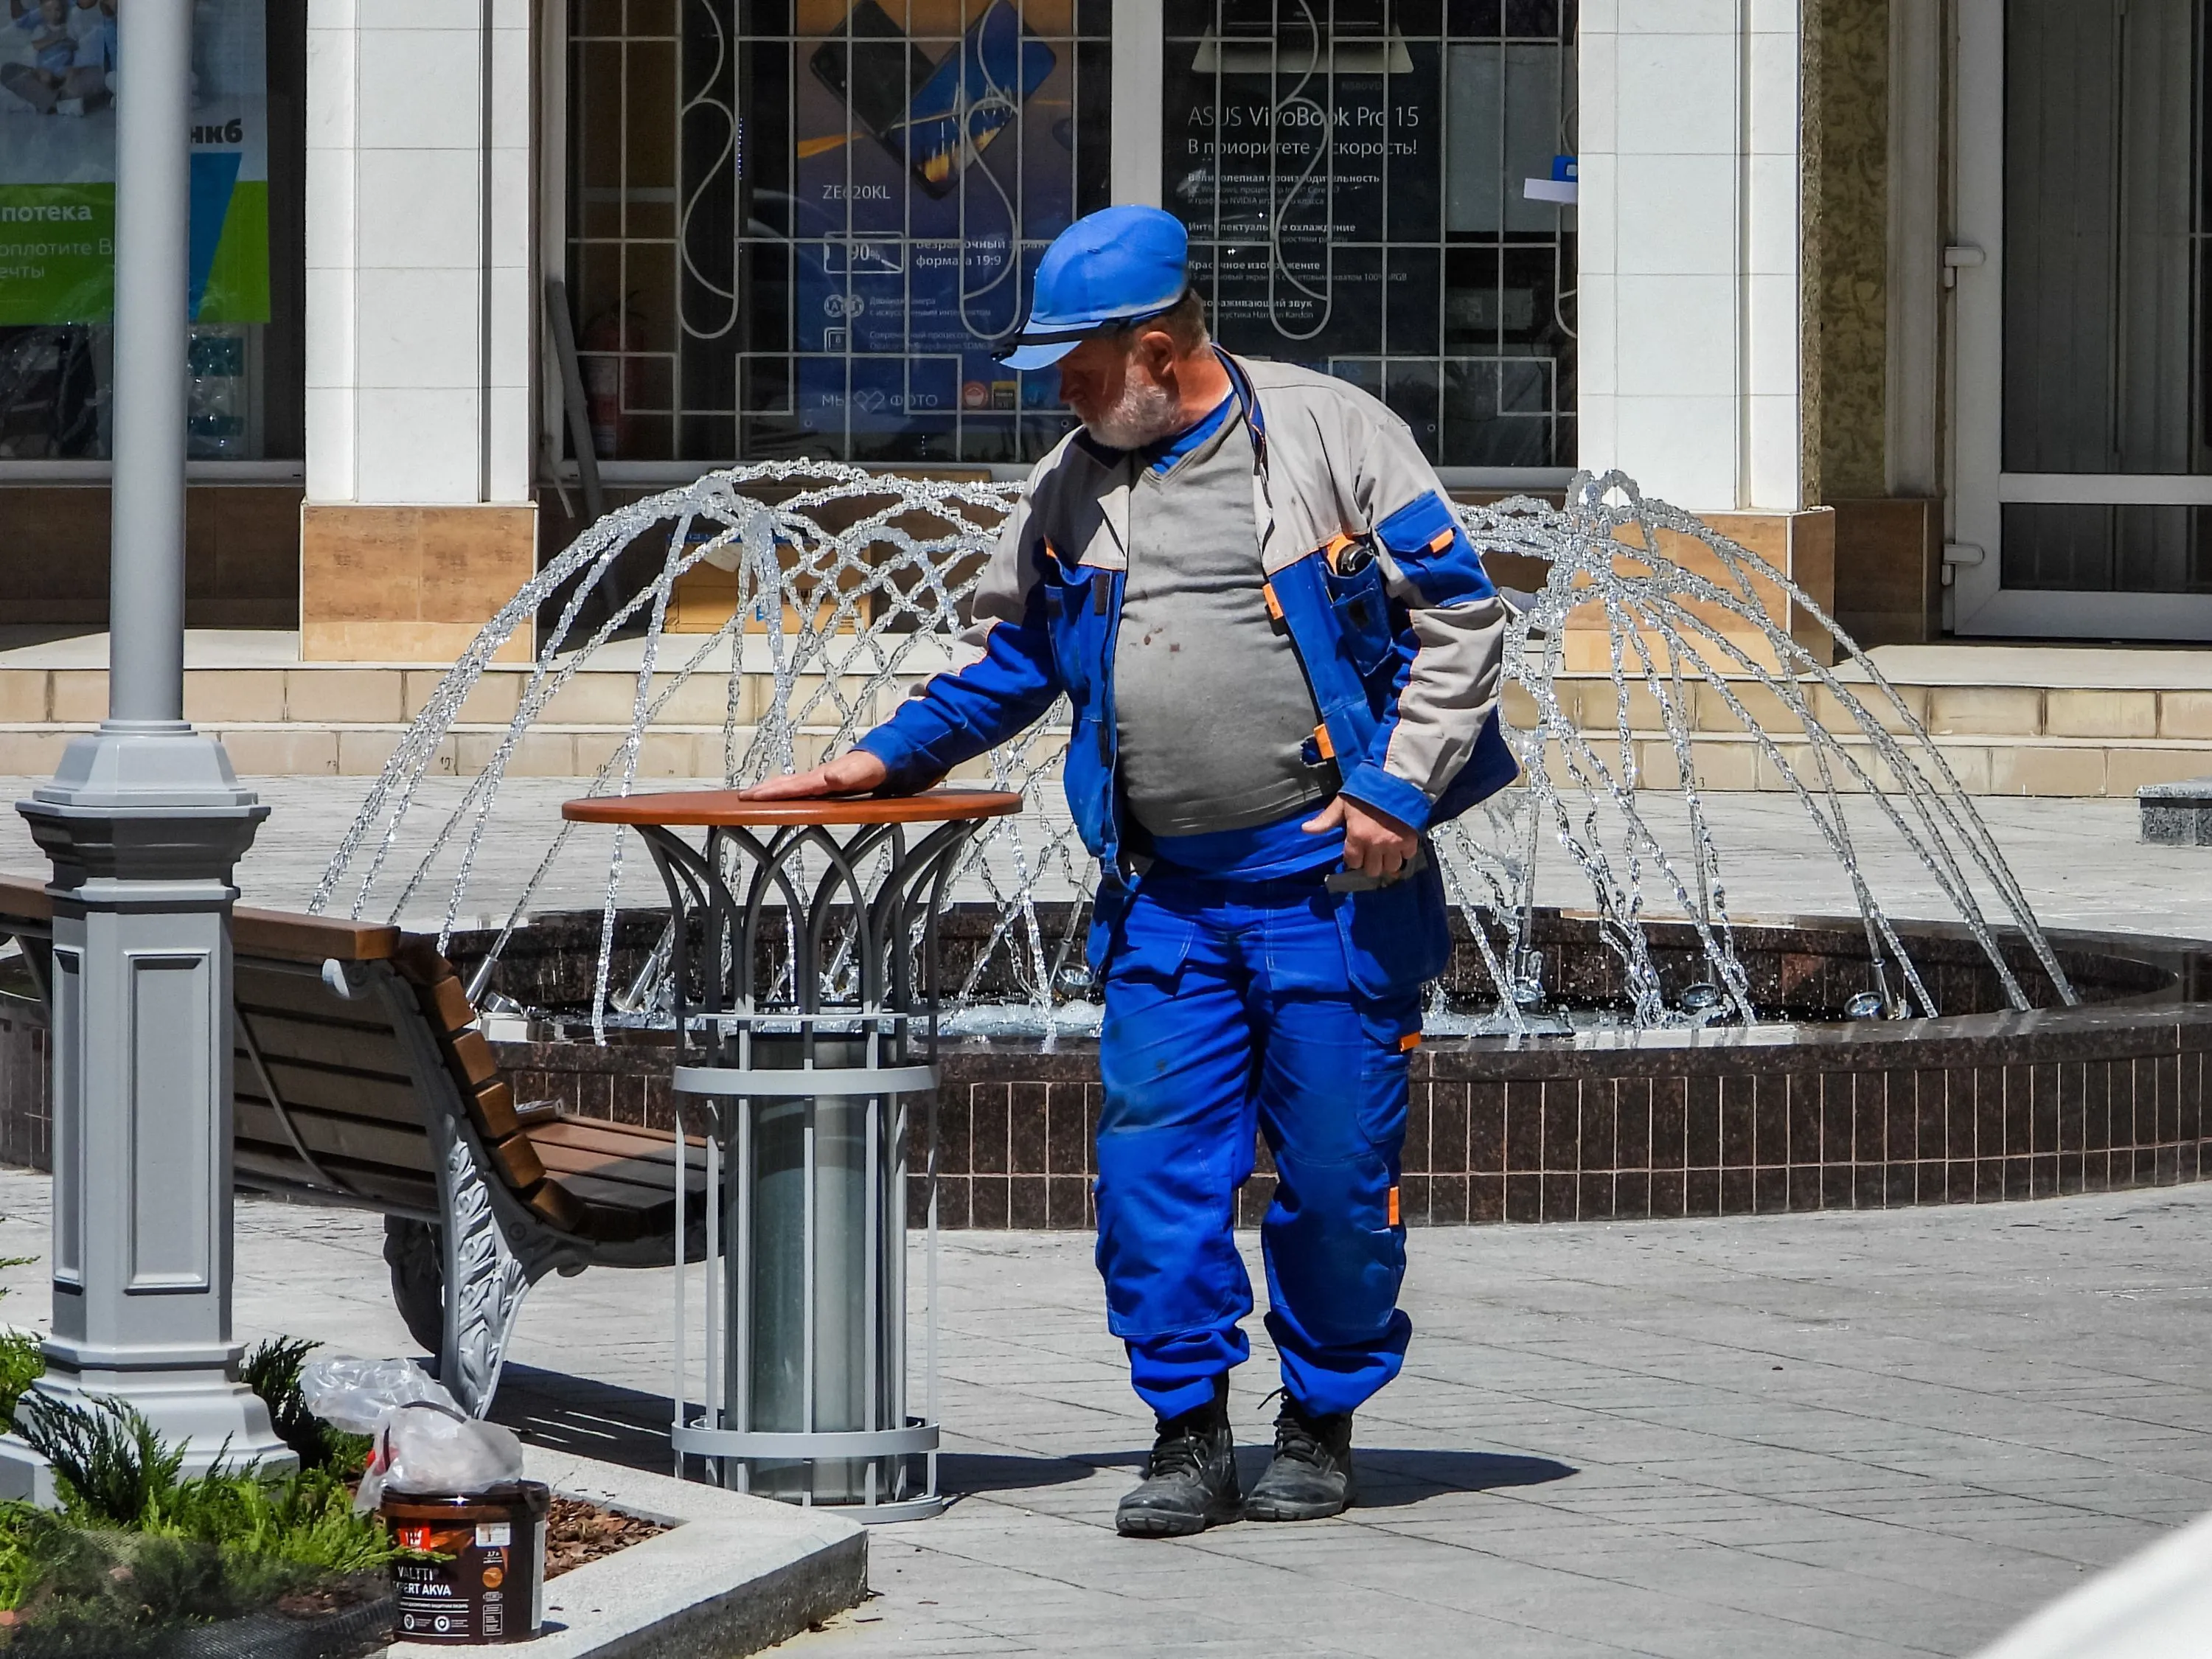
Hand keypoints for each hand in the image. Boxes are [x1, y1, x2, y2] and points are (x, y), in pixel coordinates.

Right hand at [738, 749, 889, 800]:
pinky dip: (782, 790)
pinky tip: (780, 794)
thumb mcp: (861, 773)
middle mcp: (815, 778)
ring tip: (752, 795)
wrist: (882, 758)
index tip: (751, 796)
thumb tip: (828, 777)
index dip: (772, 792)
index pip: (791, 786)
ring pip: (788, 784)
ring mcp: (817, 780)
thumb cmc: (871, 768)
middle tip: (740, 797)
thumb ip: (845, 776)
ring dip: (769, 790)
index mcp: (820, 778)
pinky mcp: (822, 784)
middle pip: (784, 783)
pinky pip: (797, 787)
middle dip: (762, 790)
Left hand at [1302, 795, 1418, 878]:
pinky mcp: (1411, 840)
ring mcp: (1395, 844)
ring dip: (1387, 862)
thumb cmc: (1367, 789)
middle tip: (1369, 853)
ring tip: (1384, 853)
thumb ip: (1326, 819)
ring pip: (1391, 868)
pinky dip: (1404, 853)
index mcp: (1357, 836)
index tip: (1354, 852)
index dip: (1353, 858)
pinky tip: (1399, 845)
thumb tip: (1305, 830)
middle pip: (1372, 870)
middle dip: (1369, 864)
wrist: (1397, 778)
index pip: (1353, 862)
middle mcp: (1376, 845)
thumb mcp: (1342, 802)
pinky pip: (1408, 857)